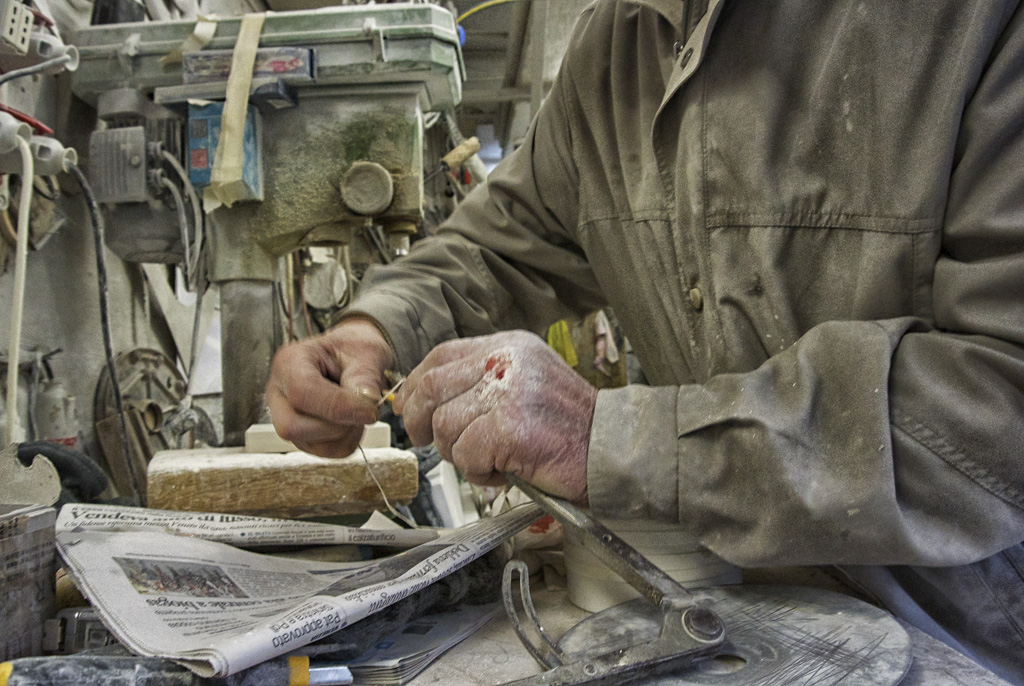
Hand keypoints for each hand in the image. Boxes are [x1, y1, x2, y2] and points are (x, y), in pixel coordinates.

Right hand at [265, 318, 394, 456]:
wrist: (353, 357)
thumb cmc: (354, 350)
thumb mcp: (365, 352)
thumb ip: (365, 376)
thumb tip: (368, 402)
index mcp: (289, 363)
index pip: (302, 392)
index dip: (338, 407)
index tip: (370, 410)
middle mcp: (279, 393)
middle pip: (292, 426)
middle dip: (336, 425)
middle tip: (364, 410)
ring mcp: (286, 418)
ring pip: (312, 444)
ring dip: (346, 434)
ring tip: (360, 411)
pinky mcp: (303, 436)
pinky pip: (326, 451)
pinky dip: (347, 441)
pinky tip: (353, 421)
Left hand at [393, 331, 596, 504]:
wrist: (613, 450)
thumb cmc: (569, 428)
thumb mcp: (524, 386)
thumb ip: (478, 384)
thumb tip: (418, 399)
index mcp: (509, 346)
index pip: (441, 355)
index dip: (416, 384)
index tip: (409, 407)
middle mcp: (507, 361)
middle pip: (432, 386)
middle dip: (423, 421)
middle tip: (433, 442)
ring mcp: (509, 392)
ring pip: (445, 425)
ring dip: (461, 454)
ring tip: (493, 459)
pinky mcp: (510, 427)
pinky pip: (466, 454)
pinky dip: (480, 472)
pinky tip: (505, 470)